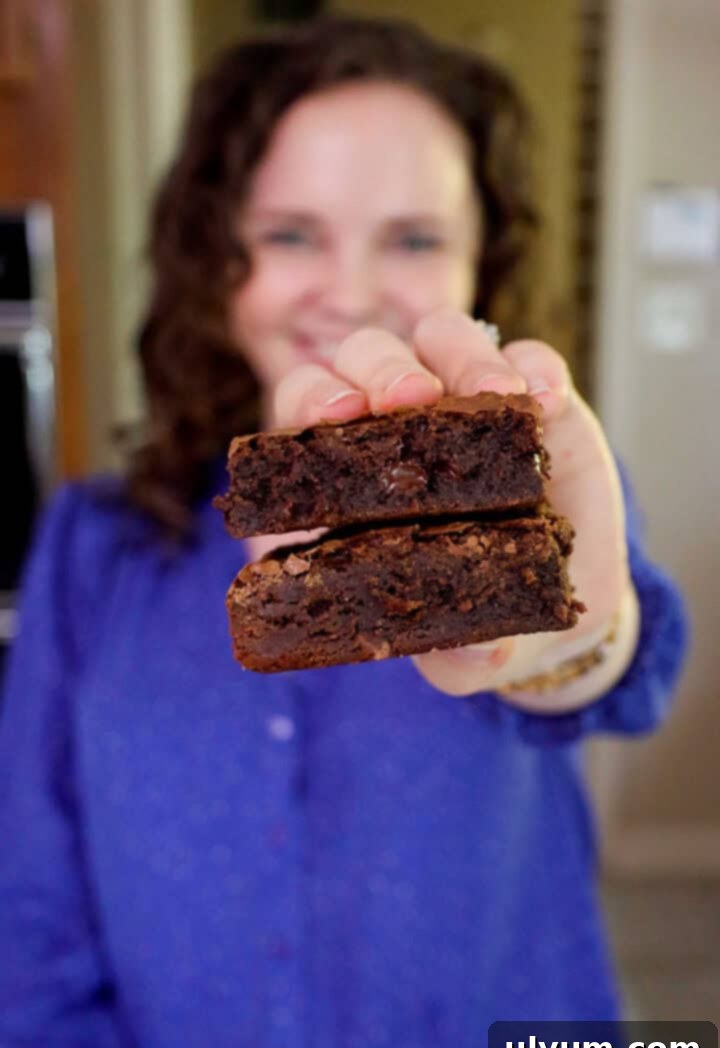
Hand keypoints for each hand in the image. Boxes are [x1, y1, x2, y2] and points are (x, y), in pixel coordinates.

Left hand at [272, 308, 633, 698]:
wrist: (563, 599)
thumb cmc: (483, 618)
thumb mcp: (465, 654)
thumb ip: (458, 657)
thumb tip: (478, 656)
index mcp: (356, 475)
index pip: (311, 412)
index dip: (313, 401)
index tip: (333, 419)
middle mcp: (405, 424)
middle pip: (369, 357)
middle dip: (380, 369)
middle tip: (406, 399)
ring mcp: (470, 403)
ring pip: (442, 337)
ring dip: (459, 357)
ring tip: (493, 394)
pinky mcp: (536, 396)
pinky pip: (529, 356)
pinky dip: (532, 367)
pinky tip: (544, 401)